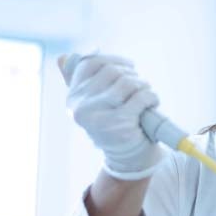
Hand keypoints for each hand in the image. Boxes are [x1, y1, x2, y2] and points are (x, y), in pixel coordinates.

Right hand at [58, 53, 162, 179]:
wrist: (126, 158)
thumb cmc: (113, 124)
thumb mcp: (92, 103)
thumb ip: (79, 81)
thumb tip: (64, 57)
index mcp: (74, 97)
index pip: (91, 63)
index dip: (114, 61)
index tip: (128, 68)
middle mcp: (81, 106)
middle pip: (112, 71)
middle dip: (132, 75)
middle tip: (140, 86)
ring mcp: (100, 117)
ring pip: (127, 83)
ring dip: (143, 85)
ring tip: (145, 94)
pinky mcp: (120, 125)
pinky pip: (141, 97)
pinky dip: (151, 97)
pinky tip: (151, 103)